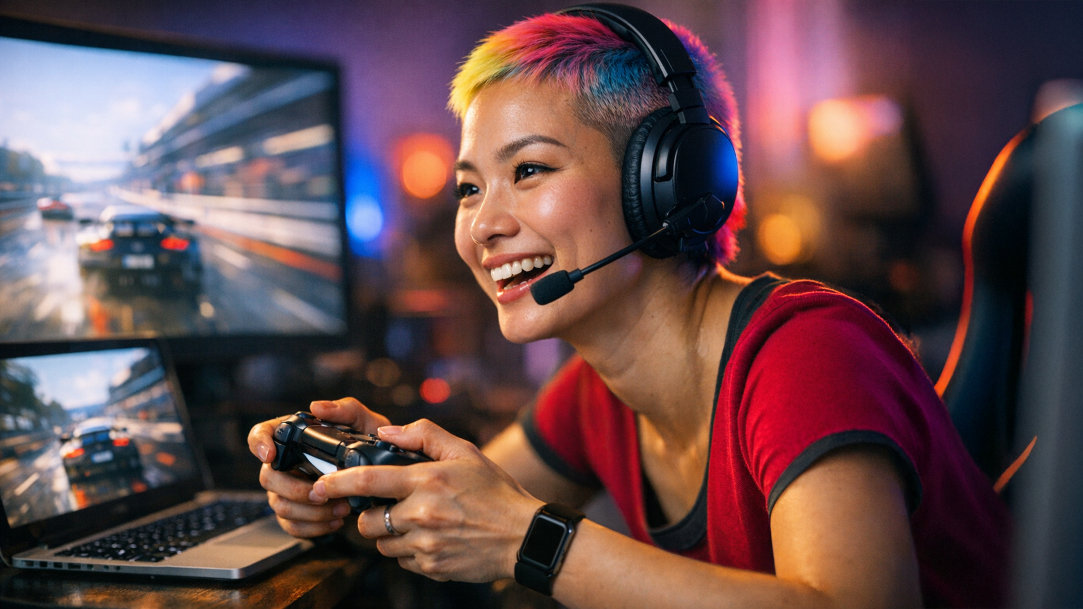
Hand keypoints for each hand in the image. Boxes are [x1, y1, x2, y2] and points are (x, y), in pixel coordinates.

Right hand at [247, 397, 391, 537]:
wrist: (383, 476)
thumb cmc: (370, 444)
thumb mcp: (366, 423)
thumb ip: (346, 409)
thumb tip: (316, 406)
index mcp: (296, 437)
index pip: (261, 434)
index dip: (258, 443)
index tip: (270, 455)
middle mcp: (286, 463)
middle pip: (268, 478)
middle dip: (296, 489)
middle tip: (323, 493)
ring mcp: (288, 490)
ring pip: (280, 506)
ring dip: (310, 512)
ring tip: (342, 509)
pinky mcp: (297, 514)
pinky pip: (292, 526)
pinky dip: (314, 528)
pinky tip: (335, 522)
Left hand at [309, 419, 542, 582]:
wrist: (523, 536)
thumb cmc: (495, 491)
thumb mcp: (465, 452)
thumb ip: (424, 436)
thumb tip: (388, 432)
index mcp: (426, 481)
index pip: (367, 481)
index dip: (336, 483)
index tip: (320, 486)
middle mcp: (421, 514)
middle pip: (367, 521)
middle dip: (371, 515)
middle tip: (392, 507)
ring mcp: (425, 545)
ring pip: (383, 544)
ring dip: (391, 534)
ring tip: (418, 523)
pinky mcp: (431, 568)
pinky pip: (403, 561)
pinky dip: (409, 551)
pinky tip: (433, 539)